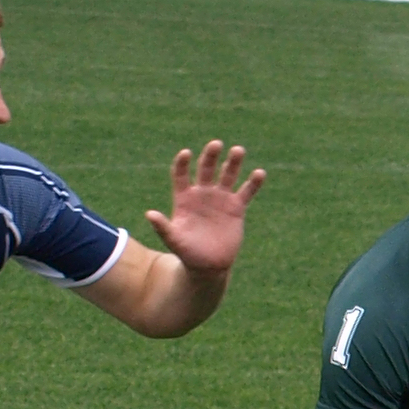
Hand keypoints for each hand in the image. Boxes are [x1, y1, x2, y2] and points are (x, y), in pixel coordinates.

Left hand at [144, 140, 262, 277]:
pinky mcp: (236, 208)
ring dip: (233, 162)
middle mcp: (202, 194)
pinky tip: (259, 173)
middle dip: (210, 156)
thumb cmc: (187, 252)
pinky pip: (246, 192)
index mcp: (184, 198)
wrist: (209, 265)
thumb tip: (149, 214)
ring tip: (238, 150)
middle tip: (216, 144)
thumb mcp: (174, 240)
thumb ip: (163, 227)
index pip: (181, 174)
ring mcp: (220, 199)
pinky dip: (253, 183)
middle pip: (206, 169)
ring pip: (227, 175)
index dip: (183, 163)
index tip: (187, 153)